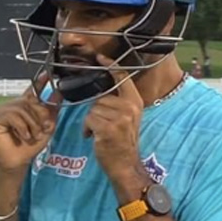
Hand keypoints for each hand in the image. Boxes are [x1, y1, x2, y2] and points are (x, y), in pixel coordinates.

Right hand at [0, 72, 62, 175]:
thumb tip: (59, 93)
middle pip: (31, 101)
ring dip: (32, 125)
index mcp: (24, 106)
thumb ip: (52, 111)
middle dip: (41, 116)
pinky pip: (13, 116)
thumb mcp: (46, 128)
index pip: (32, 90)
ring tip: (33, 136)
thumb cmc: (29, 146)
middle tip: (44, 129)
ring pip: (23, 109)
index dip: (39, 82)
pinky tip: (23, 136)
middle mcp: (13, 105)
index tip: (48, 74)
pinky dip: (22, 128)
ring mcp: (2, 111)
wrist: (17, 163)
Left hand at [83, 55, 143, 180]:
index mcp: (135, 101)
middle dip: (96, 110)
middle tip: (102, 125)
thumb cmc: (122, 141)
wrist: (125, 164)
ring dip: (90, 121)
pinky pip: (88, 120)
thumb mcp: (127, 117)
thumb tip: (102, 87)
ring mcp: (120, 117)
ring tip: (99, 132)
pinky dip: (87, 129)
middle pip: (100, 97)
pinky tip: (93, 137)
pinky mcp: (108, 128)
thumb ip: (118, 101)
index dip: (110, 65)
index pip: (122, 77)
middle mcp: (129, 107)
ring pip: (92, 109)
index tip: (100, 57)